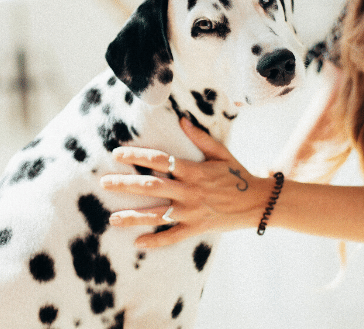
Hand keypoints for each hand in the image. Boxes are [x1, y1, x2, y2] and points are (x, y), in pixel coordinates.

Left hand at [100, 118, 271, 247]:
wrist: (259, 202)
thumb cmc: (238, 175)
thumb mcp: (221, 153)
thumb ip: (200, 138)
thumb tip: (181, 119)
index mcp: (194, 170)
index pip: (160, 160)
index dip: (137, 156)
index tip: (117, 154)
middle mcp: (190, 191)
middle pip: (152, 187)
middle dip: (125, 185)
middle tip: (104, 183)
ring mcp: (192, 211)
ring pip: (158, 214)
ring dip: (134, 216)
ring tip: (112, 218)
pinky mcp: (197, 228)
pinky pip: (173, 236)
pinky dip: (156, 241)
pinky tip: (138, 243)